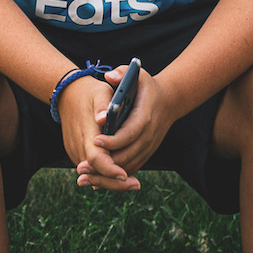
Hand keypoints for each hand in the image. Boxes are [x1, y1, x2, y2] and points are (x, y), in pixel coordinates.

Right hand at [57, 73, 135, 192]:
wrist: (69, 95)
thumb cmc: (91, 94)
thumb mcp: (100, 93)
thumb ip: (103, 105)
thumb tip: (103, 117)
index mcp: (86, 133)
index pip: (95, 158)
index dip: (109, 169)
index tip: (125, 175)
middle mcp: (78, 146)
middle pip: (96, 173)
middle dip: (115, 183)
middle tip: (136, 185)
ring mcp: (76, 152)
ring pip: (93, 175)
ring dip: (111, 182)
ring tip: (132, 184)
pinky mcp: (77, 154)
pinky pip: (92, 169)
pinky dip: (105, 175)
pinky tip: (121, 177)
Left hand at [88, 67, 173, 186]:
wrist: (169, 101)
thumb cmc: (147, 87)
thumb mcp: (139, 74)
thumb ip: (123, 73)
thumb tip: (109, 77)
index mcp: (145, 116)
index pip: (130, 132)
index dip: (113, 140)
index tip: (95, 141)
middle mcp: (149, 135)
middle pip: (127, 154)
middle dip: (105, 163)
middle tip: (82, 166)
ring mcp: (148, 146)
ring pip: (129, 165)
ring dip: (108, 174)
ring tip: (85, 176)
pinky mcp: (146, 153)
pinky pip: (132, 167)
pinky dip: (115, 176)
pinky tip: (97, 180)